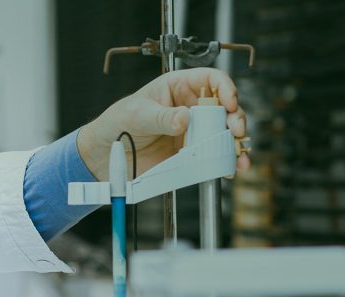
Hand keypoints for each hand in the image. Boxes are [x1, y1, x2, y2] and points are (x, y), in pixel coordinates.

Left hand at [77, 68, 249, 180]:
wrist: (105, 154)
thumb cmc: (117, 123)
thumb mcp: (137, 114)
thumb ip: (161, 117)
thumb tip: (184, 119)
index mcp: (178, 86)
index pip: (210, 79)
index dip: (225, 88)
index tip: (229, 103)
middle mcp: (190, 107)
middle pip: (224, 107)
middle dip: (235, 118)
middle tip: (237, 131)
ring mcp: (193, 130)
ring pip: (223, 133)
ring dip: (235, 143)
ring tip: (239, 155)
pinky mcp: (190, 152)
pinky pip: (212, 155)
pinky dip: (224, 162)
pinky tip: (230, 168)